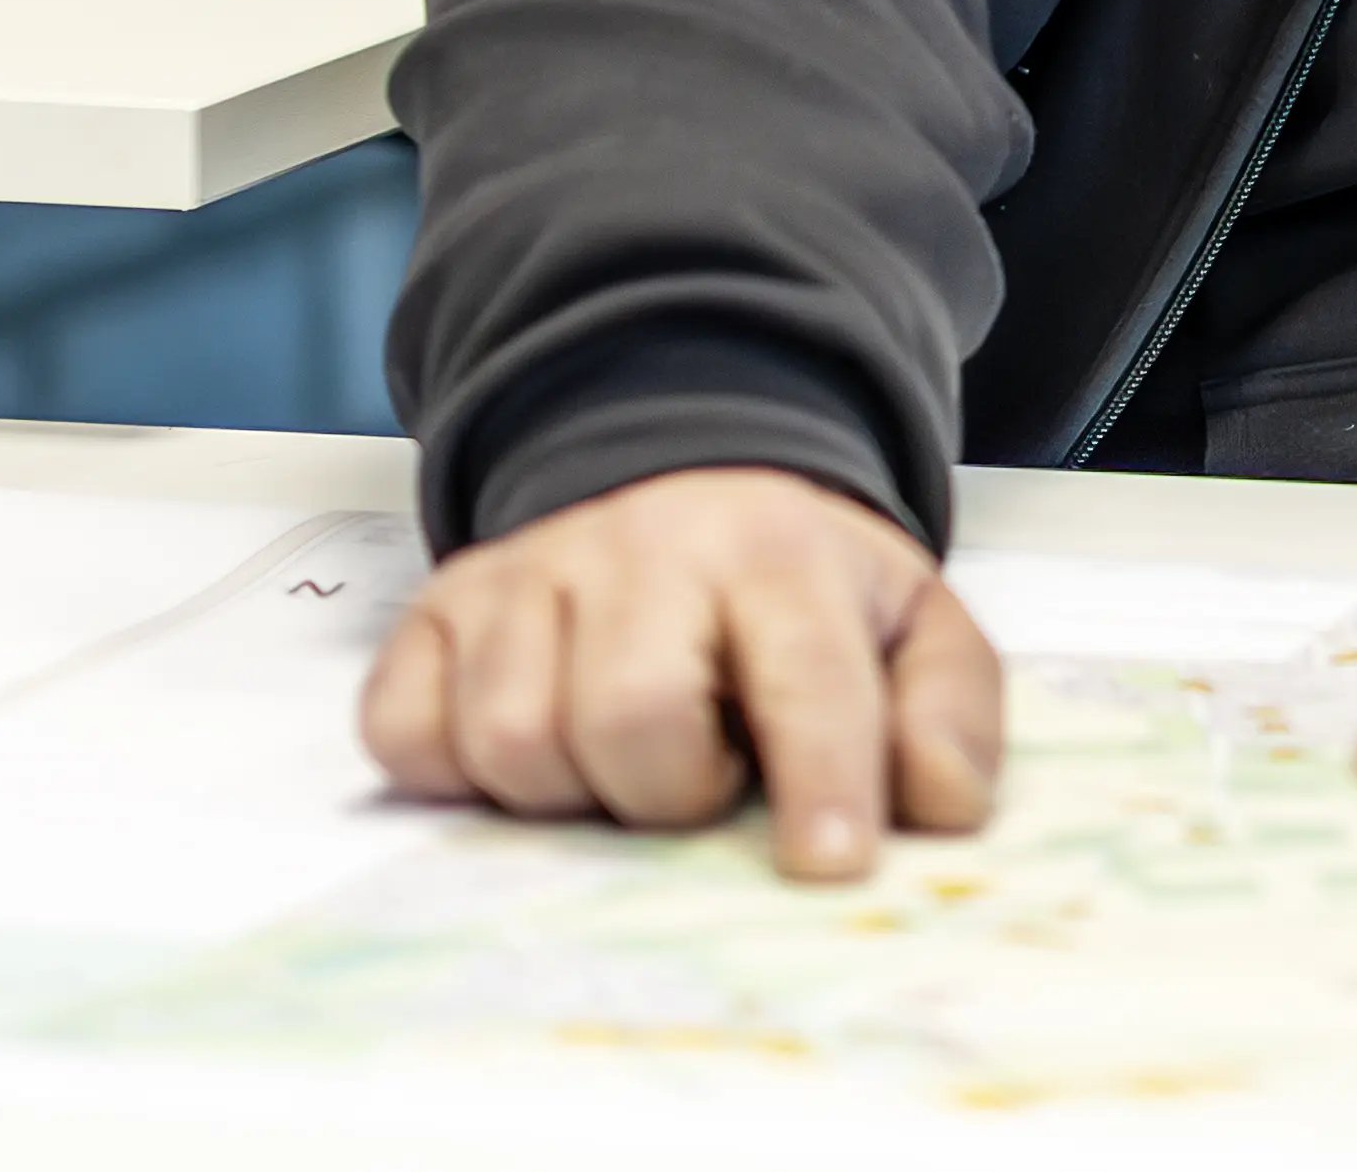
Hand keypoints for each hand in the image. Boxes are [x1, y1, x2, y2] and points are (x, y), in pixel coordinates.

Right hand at [357, 464, 1002, 882]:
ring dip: (567, 792)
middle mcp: (641, 546)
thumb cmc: (797, 594)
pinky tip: (535, 742)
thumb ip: (949, 712)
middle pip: (631, 721)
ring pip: (512, 741)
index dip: (820, 777)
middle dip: (669, 792)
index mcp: (776, 552)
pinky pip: (407, 736)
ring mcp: (525, 573)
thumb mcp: (910, 628)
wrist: (686, 493)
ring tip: (619, 759)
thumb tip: (942, 804)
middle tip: (700, 777)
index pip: (803, 675)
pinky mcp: (435, 610)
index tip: (829, 862)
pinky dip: (456, 772)